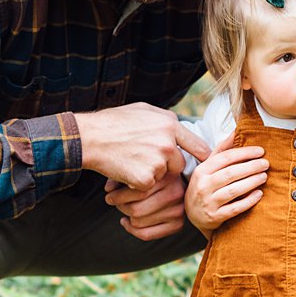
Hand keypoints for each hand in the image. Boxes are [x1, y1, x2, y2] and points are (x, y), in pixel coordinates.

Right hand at [76, 103, 210, 190]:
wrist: (90, 138)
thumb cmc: (115, 122)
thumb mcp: (144, 110)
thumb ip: (166, 120)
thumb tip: (180, 127)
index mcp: (170, 125)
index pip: (199, 146)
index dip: (203, 157)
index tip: (205, 163)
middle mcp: (168, 144)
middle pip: (179, 165)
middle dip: (167, 166)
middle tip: (145, 159)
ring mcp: (157, 162)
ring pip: (163, 176)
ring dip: (152, 174)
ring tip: (132, 160)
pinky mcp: (146, 179)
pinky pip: (149, 186)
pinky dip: (138, 183)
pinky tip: (126, 170)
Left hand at [105, 169, 189, 240]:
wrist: (179, 181)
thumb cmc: (153, 174)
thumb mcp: (139, 169)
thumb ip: (122, 177)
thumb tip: (108, 189)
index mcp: (168, 176)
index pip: (137, 192)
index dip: (117, 196)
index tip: (110, 194)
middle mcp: (176, 194)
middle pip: (136, 210)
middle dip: (121, 206)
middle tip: (115, 201)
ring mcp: (178, 211)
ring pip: (138, 222)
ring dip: (127, 216)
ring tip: (125, 208)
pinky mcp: (177, 225)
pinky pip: (146, 234)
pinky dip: (131, 229)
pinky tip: (127, 221)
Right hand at [184, 133, 267, 235]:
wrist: (192, 215)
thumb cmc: (204, 187)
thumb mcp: (208, 168)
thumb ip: (222, 150)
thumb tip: (236, 130)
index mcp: (201, 171)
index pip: (224, 158)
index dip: (244, 153)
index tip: (260, 151)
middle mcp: (203, 186)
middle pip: (230, 173)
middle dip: (250, 167)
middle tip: (265, 164)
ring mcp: (208, 202)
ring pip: (233, 190)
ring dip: (251, 182)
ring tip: (264, 176)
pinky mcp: (215, 217)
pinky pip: (234, 209)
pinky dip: (248, 201)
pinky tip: (259, 194)